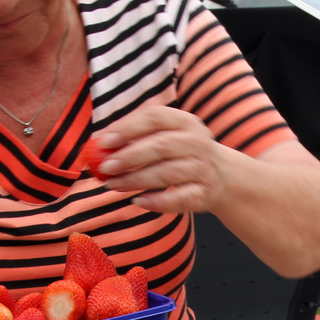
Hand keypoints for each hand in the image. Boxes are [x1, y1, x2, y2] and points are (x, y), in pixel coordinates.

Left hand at [91, 103, 230, 212]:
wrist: (222, 176)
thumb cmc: (181, 153)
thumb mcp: (167, 136)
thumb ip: (136, 137)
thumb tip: (97, 144)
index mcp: (184, 121)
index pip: (154, 117)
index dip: (127, 128)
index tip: (103, 141)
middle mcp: (197, 141)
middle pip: (160, 146)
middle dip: (129, 157)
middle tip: (104, 167)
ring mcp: (203, 168)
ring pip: (166, 173)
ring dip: (136, 180)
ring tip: (114, 184)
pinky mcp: (204, 192)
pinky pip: (178, 198)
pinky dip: (156, 201)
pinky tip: (138, 200)